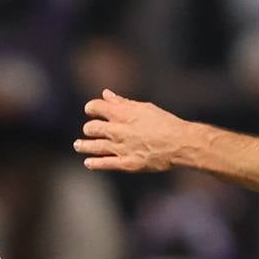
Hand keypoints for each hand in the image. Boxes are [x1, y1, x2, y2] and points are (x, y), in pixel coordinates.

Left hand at [75, 88, 190, 172]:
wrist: (180, 143)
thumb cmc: (165, 122)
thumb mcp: (144, 107)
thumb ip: (123, 102)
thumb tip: (107, 95)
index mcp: (123, 114)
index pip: (95, 107)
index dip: (91, 108)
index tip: (91, 110)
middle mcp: (118, 130)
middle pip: (92, 128)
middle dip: (89, 128)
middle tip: (89, 130)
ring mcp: (121, 148)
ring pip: (94, 146)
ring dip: (83, 145)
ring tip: (78, 145)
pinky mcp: (127, 163)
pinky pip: (105, 163)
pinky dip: (94, 163)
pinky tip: (88, 162)